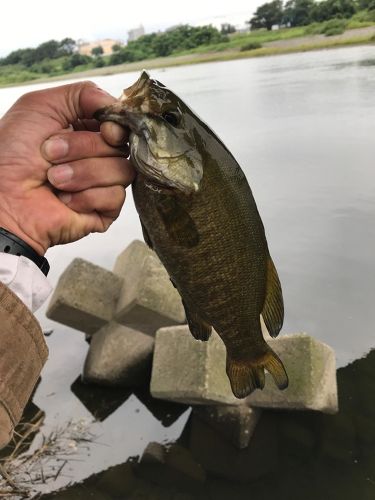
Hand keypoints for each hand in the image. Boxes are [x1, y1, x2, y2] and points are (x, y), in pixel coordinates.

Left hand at [0, 81, 134, 254]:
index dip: (117, 126)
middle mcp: (99, 157)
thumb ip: (83, 94)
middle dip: (85, 148)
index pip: (122, 124)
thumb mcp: (41, 106)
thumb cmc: (12, 153)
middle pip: (121, 147)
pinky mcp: (104, 211)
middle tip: (50, 154)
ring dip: (82, 173)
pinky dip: (86, 197)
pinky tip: (64, 200)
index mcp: (86, 130)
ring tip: (53, 180)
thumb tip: (117, 106)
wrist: (2, 197)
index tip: (106, 130)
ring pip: (122, 171)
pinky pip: (115, 197)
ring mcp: (103, 184)